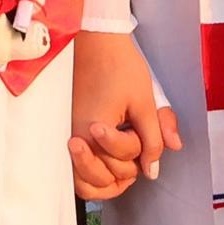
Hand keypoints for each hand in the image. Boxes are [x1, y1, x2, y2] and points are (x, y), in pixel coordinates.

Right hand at [70, 30, 181, 201]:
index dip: (141, 149)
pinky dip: (94, 173)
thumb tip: (153, 170)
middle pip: (107, 178)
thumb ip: (153, 139)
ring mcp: (71, 137)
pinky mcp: (70, 133)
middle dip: (127, 164)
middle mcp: (77, 138)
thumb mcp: (145, 101)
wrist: (97, 41)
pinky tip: (109, 161)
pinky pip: (78, 170)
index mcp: (94, 130)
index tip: (140, 127)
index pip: (123, 162)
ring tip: (123, 155)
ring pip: (88, 183)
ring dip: (110, 176)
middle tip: (133, 137)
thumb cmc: (118, 65)